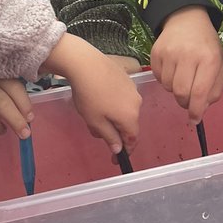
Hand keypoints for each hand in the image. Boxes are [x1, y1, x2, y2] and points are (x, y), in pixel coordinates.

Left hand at [42, 34, 141, 152]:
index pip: (132, 139)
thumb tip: (118, 149)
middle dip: (115, 131)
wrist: (85, 64)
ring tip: (93, 112)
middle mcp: (137, 104)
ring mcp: (133, 89)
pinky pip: (122, 97)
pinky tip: (98, 97)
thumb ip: (109, 137)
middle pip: (129, 124)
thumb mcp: (96, 122)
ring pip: (125, 110)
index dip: (124, 151)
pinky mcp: (127, 78)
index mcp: (130, 117)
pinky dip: (113, 103)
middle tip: (96, 131)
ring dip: (113, 116)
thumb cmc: (89, 96)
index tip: (114, 158)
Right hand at [150, 7, 222, 122]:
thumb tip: (202, 108)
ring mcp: (170, 53)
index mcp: (209, 58)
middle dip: (185, 102)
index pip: (200, 91)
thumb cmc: (205, 45)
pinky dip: (165, 79)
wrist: (186, 19)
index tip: (195, 119)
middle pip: (181, 93)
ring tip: (182, 77)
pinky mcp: (155, 52)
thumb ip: (215, 88)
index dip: (197, 110)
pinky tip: (173, 68)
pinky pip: (158, 78)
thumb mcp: (219, 64)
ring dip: (175, 89)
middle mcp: (189, 55)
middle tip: (188, 100)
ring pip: (168, 87)